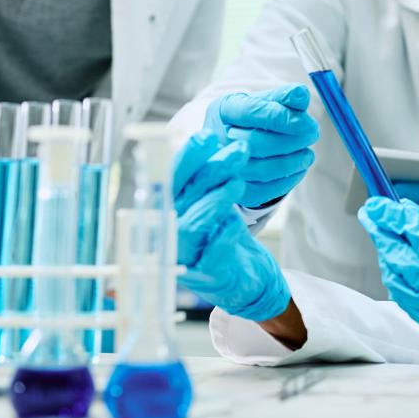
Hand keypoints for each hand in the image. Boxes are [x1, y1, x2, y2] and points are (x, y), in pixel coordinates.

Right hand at [172, 132, 291, 320]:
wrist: (249, 281)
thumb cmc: (227, 237)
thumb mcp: (216, 203)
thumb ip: (207, 179)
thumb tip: (208, 139)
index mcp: (168, 216)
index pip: (170, 182)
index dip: (187, 159)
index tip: (208, 136)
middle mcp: (170, 237)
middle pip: (180, 199)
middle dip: (209, 171)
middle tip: (238, 151)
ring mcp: (186, 259)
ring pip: (191, 225)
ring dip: (216, 199)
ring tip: (238, 183)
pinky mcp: (208, 275)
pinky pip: (213, 251)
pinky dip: (226, 232)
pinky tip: (237, 223)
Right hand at [203, 84, 319, 206]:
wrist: (236, 141)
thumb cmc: (254, 117)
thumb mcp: (266, 100)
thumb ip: (284, 96)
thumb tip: (302, 94)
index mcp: (223, 110)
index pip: (251, 112)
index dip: (282, 118)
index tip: (308, 122)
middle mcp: (217, 139)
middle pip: (255, 143)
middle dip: (291, 140)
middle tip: (313, 133)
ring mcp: (225, 167)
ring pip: (262, 170)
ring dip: (292, 162)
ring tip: (308, 153)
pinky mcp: (236, 191)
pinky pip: (265, 190)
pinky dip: (288, 180)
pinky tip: (300, 168)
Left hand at [357, 196, 418, 351]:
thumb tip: (411, 217)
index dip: (395, 218)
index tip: (379, 204)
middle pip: (400, 257)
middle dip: (382, 232)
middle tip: (369, 213)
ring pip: (396, 278)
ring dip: (386, 253)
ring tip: (381, 234)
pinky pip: (402, 296)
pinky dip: (395, 275)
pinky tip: (393, 260)